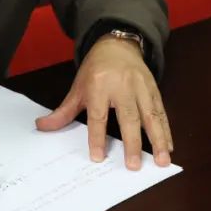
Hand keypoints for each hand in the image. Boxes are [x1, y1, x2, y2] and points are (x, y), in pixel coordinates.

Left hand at [36, 36, 171, 169]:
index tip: (98, 157)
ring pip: (151, 116)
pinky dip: (166, 130)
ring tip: (162, 161)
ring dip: (158, 139)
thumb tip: (41, 126)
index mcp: (99, 85)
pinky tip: (168, 146)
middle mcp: (122, 86)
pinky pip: (161, 112)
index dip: (97, 137)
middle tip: (134, 165)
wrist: (118, 45)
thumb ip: (63, 111)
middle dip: (132, 143)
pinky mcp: (154, 89)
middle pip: (128, 117)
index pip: (98, 115)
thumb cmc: (96, 69)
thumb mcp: (78, 87)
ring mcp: (141, 88)